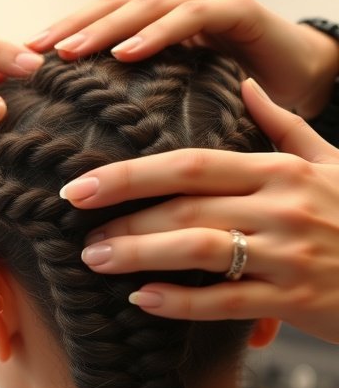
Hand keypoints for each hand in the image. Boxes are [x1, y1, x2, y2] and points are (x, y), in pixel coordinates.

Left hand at [28, 0, 338, 116]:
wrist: (305, 76)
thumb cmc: (238, 96)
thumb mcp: (177, 99)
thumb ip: (136, 106)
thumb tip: (79, 142)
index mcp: (155, 18)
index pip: (96, 22)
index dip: (54, 40)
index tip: (13, 67)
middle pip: (109, 7)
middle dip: (65, 29)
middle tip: (26, 55)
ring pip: (143, 5)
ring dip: (103, 28)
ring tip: (67, 52)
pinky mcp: (237, 8)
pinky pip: (192, 17)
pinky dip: (158, 31)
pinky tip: (127, 53)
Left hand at [60, 79, 338, 344]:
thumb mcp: (331, 162)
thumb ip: (284, 126)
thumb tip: (248, 85)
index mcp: (282, 169)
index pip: (193, 164)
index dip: (133, 172)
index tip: (83, 182)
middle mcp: (281, 206)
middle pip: (186, 205)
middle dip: (123, 213)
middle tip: (75, 224)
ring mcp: (287, 254)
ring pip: (199, 250)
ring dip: (140, 255)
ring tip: (95, 260)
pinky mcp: (293, 300)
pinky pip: (226, 302)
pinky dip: (180, 301)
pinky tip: (142, 300)